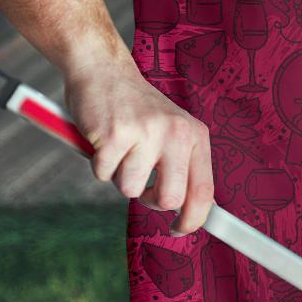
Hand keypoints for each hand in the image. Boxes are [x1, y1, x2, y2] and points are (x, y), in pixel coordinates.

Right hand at [63, 61, 213, 234]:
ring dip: (119, 176)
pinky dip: (98, 164)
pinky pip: (103, 174)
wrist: (103, 70)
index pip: (204, 191)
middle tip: (140, 183)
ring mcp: (146, 132)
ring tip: (120, 148)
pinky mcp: (115, 134)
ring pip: (130, 190)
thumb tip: (192, 212)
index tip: (180, 230)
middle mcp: (176, 133)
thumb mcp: (172, 131)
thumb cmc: (136, 109)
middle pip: (170, 199)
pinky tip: (104, 139)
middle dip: (149, 200)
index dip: (194, 219)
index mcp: (195, 135)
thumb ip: (183, 167)